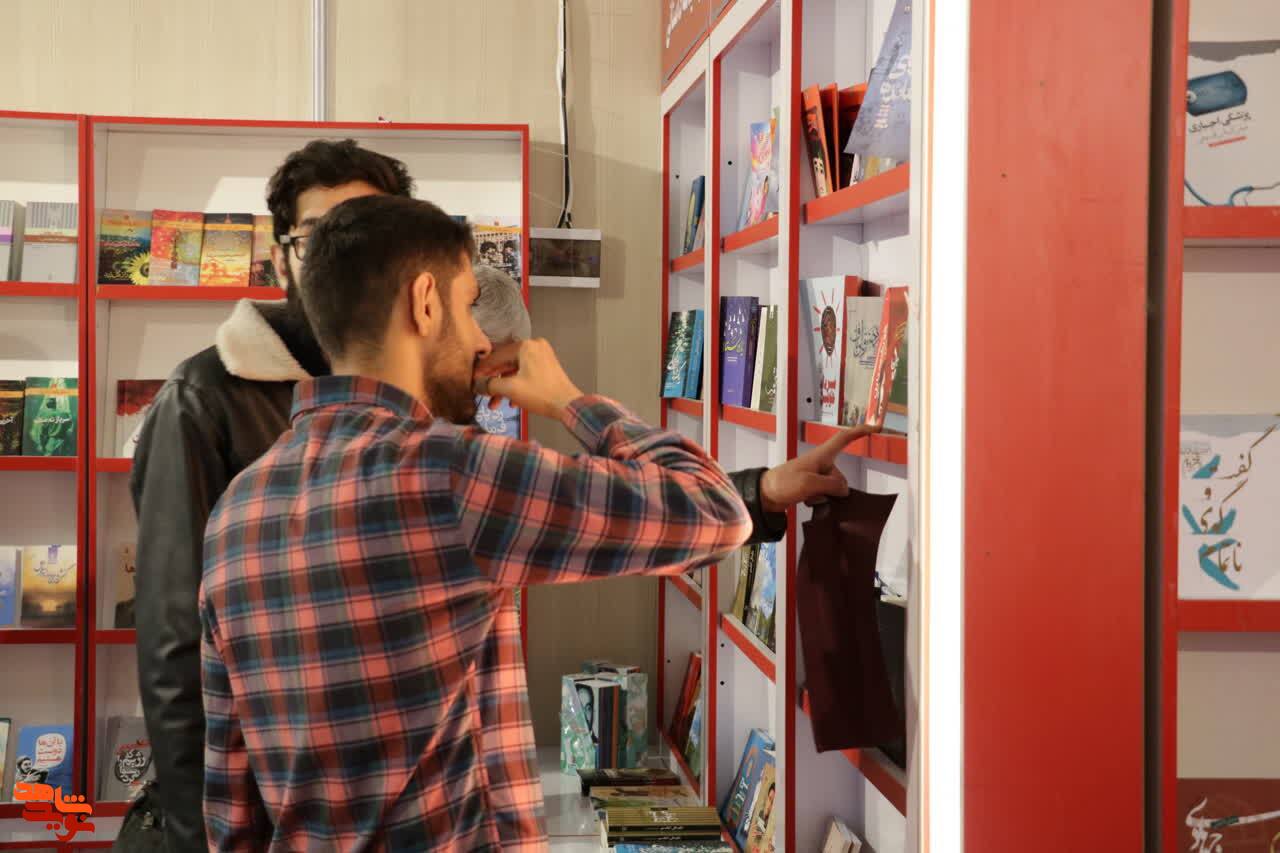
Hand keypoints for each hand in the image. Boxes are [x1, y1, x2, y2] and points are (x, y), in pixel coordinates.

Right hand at [481, 339, 583, 419]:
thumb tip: (477, 385)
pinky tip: (511, 402)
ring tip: (495, 404)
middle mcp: (534, 347)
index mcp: (525, 346)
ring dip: (504, 387)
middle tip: (482, 393)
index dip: (482, 371)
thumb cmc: (540, 394)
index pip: (497, 356)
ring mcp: (542, 356)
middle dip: (494, 382)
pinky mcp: (547, 367)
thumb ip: (490, 385)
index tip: (473, 381)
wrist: (568, 405)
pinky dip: (516, 386)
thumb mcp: (510, 389)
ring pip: (515, 371)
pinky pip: (525, 374)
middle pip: (506, 364)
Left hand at [759, 424, 879, 512]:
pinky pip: (825, 496)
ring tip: (807, 496)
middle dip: (834, 488)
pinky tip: (806, 501)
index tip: (875, 428)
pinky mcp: (811, 487)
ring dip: (824, 496)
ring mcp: (816, 476)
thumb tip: (843, 490)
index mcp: (821, 456)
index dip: (859, 432)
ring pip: (834, 489)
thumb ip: (831, 485)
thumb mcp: (810, 483)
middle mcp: (820, 464)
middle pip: (840, 476)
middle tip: (813, 491)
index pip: (843, 439)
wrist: (765, 495)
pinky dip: (819, 501)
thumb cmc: (783, 483)